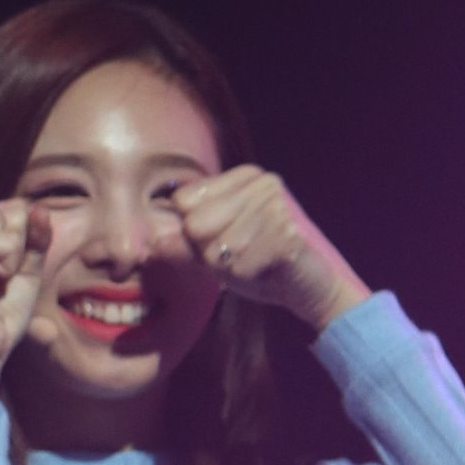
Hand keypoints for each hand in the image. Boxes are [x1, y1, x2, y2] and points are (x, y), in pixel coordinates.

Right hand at [0, 199, 52, 388]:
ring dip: (13, 263)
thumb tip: (38, 206)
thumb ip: (34, 239)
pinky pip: (9, 241)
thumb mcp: (23, 275)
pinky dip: (10, 269)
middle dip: (18, 253)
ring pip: (12, 224)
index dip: (20, 249)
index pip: (8, 212)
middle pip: (12, 212)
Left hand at [166, 168, 368, 331]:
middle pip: (195, 224)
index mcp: (244, 177)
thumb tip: (151, 239)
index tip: (223, 239)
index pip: (184, 202)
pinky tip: (269, 270)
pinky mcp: (288, 234)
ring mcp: (278, 206)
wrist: (312, 287)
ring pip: (217, 248)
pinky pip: (240, 265)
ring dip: (232, 267)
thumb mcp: (216, 253)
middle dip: (211, 252)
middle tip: (242, 255)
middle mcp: (263, 183)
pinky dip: (249, 277)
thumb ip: (182, 244)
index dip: (194, 233)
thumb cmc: (261, 265)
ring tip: (256, 262)